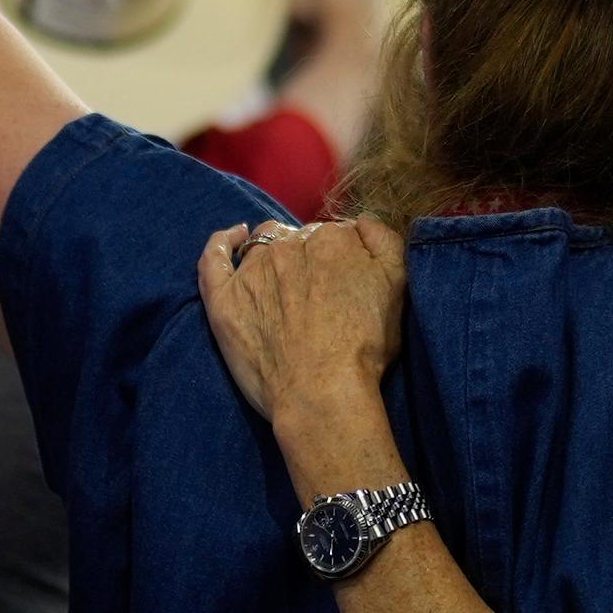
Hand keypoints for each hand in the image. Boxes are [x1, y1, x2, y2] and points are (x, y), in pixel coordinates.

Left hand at [198, 214, 407, 433]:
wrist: (323, 392)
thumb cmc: (366, 345)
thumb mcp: (398, 284)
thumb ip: (384, 239)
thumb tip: (362, 221)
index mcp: (332, 238)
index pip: (335, 235)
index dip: (343, 258)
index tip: (348, 283)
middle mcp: (289, 245)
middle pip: (299, 239)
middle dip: (311, 257)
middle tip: (321, 294)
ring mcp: (253, 271)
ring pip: (263, 245)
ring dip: (274, 252)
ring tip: (285, 281)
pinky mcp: (225, 299)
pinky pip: (214, 259)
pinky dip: (222, 243)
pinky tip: (233, 239)